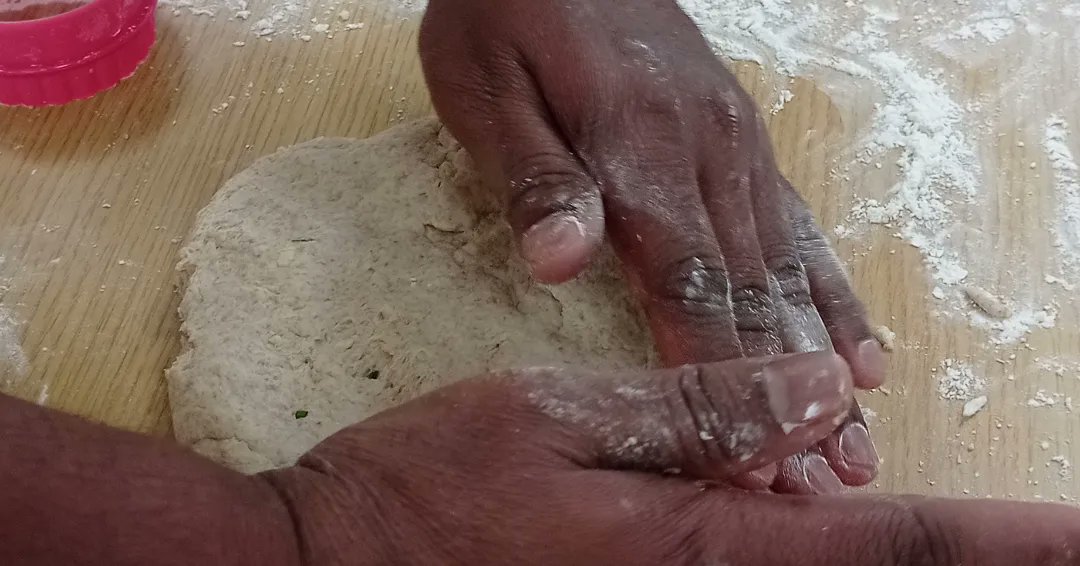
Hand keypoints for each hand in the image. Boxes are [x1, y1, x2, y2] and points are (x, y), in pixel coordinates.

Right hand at [262, 353, 1079, 564]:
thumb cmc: (433, 487)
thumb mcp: (556, 414)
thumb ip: (694, 411)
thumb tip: (815, 395)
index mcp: (700, 545)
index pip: (889, 546)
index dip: (1004, 540)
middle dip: (975, 559)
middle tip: (1062, 538)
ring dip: (897, 555)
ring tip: (992, 536)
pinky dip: (807, 548)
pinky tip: (818, 514)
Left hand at [419, 0, 884, 492]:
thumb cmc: (507, 17)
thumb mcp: (488, 90)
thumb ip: (535, 181)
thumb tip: (562, 264)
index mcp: (639, 149)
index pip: (688, 287)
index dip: (717, 378)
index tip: (744, 457)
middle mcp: (707, 153)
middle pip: (754, 295)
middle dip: (786, 396)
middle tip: (823, 481)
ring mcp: (736, 145)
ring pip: (790, 270)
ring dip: (823, 363)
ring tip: (858, 442)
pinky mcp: (742, 139)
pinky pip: (798, 226)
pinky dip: (832, 294)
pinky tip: (860, 347)